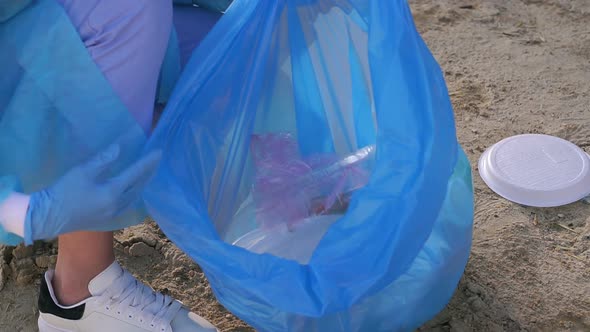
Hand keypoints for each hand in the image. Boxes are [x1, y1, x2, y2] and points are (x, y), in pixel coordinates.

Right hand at [24, 145, 161, 242]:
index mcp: (112, 192)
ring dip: (142, 185)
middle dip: (148, 173)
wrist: (48, 217)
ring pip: (134, 197)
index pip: (136, 173)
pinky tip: (133, 192)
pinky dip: (133, 195)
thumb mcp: (82, 171)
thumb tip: (119, 149)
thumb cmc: (63, 192)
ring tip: (148, 175)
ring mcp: (112, 214)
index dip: (148, 162)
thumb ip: (103, 160)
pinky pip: (127, 205)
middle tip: (156, 162)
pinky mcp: (106, 219)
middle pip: (139, 186)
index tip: (159, 153)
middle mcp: (117, 205)